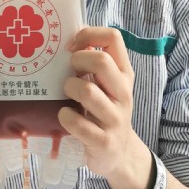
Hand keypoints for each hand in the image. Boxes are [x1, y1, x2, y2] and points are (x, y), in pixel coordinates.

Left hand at [58, 26, 152, 188]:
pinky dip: (65, 117)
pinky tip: (64, 115)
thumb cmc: (105, 111)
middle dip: (77, 61)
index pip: (113, 37)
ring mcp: (115, 118)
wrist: (119, 155)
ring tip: (66, 94)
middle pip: (101, 61)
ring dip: (68, 88)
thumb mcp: (107, 85)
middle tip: (68, 72)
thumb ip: (94, 62)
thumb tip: (70, 33)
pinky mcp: (103, 142)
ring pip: (87, 91)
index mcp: (124, 74)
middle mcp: (123, 93)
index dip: (88, 34)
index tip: (71, 46)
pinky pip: (78, 124)